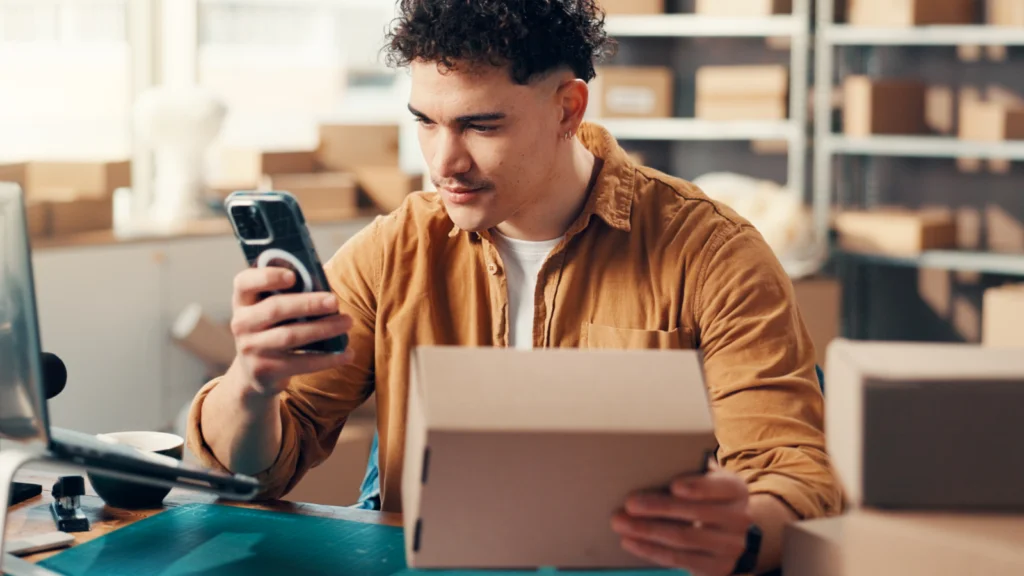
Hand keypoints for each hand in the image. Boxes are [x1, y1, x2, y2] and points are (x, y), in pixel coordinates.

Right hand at [229, 267, 354, 396]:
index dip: (267, 277)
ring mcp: (250, 349)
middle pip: (275, 308)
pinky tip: (347, 353)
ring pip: (290, 336)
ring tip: (347, 322)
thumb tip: (326, 289)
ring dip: (323, 328)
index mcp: (243, 301)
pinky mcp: (265, 370)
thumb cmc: (273, 328)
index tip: (293, 276)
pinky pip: (301, 363)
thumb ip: (290, 295)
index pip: (244, 282)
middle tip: (335, 301)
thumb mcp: (271, 309)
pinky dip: (328, 358)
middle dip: (308, 304)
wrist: (255, 372)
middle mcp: (241, 323)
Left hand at [612, 465, 752, 575]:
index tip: (674, 485)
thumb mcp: (709, 479)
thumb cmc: (707, 496)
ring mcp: (730, 547)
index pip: (719, 487)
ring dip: (647, 531)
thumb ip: (691, 468)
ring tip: (620, 522)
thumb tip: (655, 457)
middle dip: (658, 508)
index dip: (698, 487)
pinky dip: (650, 550)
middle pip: (695, 514)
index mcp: (736, 490)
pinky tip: (630, 541)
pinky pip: (679, 560)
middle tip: (629, 503)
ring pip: (683, 538)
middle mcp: (739, 518)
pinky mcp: (716, 568)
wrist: (732, 532)